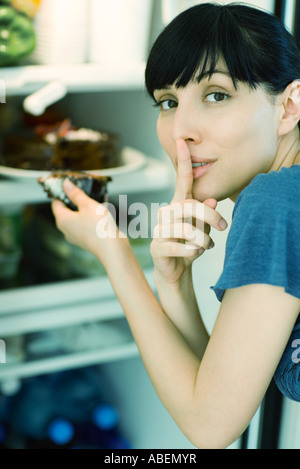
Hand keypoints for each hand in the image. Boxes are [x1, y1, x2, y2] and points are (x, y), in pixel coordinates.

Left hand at [51, 179, 126, 267]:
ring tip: (96, 197)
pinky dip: (92, 216)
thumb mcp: (87, 205)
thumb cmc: (99, 227)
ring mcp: (77, 235)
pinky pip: (86, 224)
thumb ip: (76, 194)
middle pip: (67, 210)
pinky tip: (102, 208)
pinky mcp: (87, 239)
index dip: (62, 192)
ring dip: (86, 207)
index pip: (56, 203)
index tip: (71, 185)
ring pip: (78, 217)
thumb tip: (66, 184)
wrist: (112, 248)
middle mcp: (67, 229)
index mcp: (62, 220)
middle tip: (85, 189)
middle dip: (76, 199)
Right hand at [150, 139, 226, 284]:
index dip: (183, 161)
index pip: (181, 180)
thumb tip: (210, 199)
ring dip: (202, 239)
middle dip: (210, 216)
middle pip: (189, 205)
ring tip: (206, 246)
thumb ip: (206, 213)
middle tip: (223, 227)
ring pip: (186, 228)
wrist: (177, 271)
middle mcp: (167, 214)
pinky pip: (179, 247)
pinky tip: (196, 253)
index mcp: (179, 204)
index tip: (182, 141)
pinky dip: (193, 252)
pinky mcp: (157, 248)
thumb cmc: (191, 244)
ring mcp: (160, 230)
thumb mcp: (203, 227)